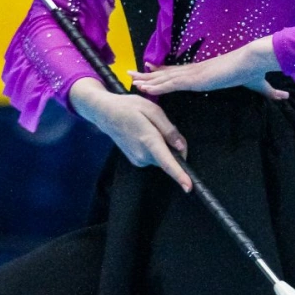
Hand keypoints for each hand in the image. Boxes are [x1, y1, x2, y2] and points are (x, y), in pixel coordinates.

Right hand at [69, 77, 192, 191]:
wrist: (105, 114)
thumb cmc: (129, 108)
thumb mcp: (152, 110)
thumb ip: (169, 129)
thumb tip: (181, 147)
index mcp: (148, 140)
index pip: (166, 162)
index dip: (179, 175)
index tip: (189, 187)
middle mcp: (143, 155)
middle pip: (170, 157)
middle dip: (175, 145)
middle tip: (164, 126)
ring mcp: (138, 160)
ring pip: (163, 156)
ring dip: (164, 145)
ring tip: (150, 127)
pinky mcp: (136, 161)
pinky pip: (155, 156)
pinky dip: (156, 147)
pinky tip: (145, 134)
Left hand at [129, 37, 290, 100]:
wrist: (254, 60)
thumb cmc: (254, 71)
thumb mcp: (260, 86)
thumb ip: (268, 92)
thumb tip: (285, 96)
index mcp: (206, 71)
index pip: (181, 72)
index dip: (165, 73)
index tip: (152, 72)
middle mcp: (196, 70)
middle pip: (166, 73)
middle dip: (148, 75)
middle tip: (131, 75)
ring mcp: (194, 74)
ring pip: (164, 78)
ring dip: (146, 80)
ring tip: (130, 81)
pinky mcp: (195, 78)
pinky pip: (170, 83)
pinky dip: (155, 85)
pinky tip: (143, 88)